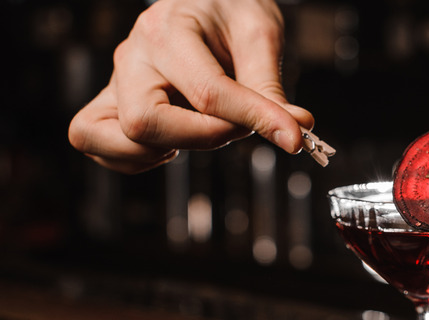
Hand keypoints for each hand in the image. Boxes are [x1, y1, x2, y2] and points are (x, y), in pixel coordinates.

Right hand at [68, 0, 313, 173]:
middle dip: (201, 139)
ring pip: (108, 137)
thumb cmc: (230, 9)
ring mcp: (116, 80)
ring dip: (158, 152)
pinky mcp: (112, 100)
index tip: (293, 136)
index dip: (253, 120)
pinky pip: (97, 141)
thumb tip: (295, 129)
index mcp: (167, 30)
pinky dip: (133, 157)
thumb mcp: (259, 34)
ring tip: (199, 134)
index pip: (207, 92)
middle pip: (143, 123)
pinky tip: (175, 142)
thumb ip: (270, 87)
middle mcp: (133, 56)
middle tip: (237, 129)